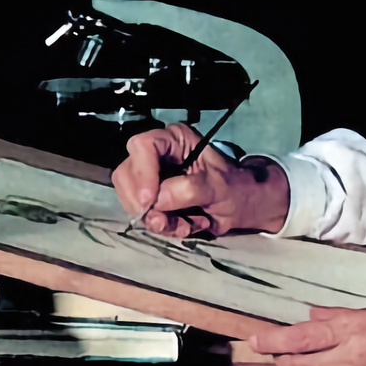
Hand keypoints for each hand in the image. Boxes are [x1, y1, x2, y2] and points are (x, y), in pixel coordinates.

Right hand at [110, 123, 289, 238]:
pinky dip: (162, 226)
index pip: (143, 147)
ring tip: (187, 224)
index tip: (151, 201)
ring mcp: (148, 176)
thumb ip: (191, 189)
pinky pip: (141, 214)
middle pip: (125, 174)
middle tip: (166, 221)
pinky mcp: (148, 198)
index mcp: (174, 139)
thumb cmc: (234, 189)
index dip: (142, 174)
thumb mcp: (220, 187)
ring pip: (130, 198)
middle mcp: (155, 154)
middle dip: (144, 204)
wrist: (239, 206)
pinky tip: (184, 225)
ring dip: (157, 219)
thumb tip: (159, 198)